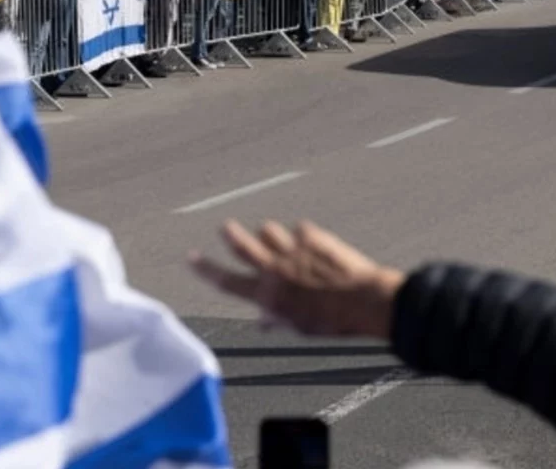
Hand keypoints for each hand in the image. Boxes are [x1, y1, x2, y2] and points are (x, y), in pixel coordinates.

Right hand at [190, 220, 404, 338]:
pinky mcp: (313, 236)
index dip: (205, 269)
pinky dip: (304, 235)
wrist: (364, 301)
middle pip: (243, 245)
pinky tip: (316, 244)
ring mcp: (293, 249)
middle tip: (227, 228)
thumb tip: (262, 323)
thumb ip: (278, 320)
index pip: (227, 281)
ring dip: (270, 234)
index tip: (192, 257)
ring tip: (277, 239)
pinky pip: (301, 229)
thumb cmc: (332, 321)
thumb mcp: (299, 328)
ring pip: (269, 230)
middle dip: (231, 236)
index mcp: (267, 294)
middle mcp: (275, 268)